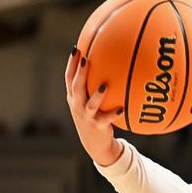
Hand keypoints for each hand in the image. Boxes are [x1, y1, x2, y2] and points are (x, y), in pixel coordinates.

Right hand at [65, 48, 123, 165]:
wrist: (95, 143)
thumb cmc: (95, 116)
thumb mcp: (90, 101)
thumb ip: (94, 85)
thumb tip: (110, 63)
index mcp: (74, 98)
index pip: (69, 78)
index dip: (71, 64)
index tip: (76, 49)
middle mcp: (77, 106)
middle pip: (76, 87)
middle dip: (79, 73)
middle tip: (85, 59)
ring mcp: (86, 116)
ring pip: (90, 104)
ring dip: (97, 95)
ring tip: (104, 86)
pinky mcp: (97, 126)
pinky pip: (106, 119)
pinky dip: (113, 113)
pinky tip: (122, 108)